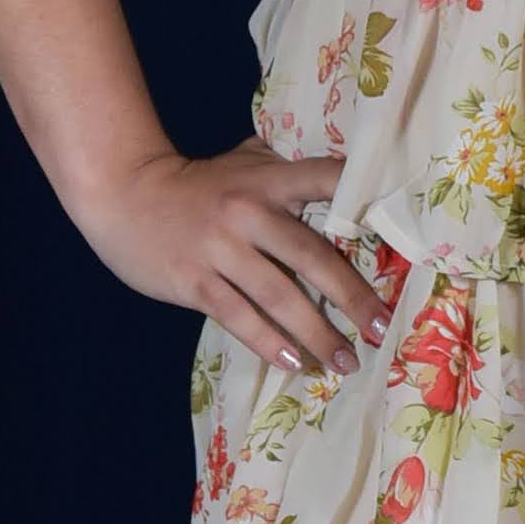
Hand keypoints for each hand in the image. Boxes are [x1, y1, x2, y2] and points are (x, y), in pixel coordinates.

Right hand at [81, 138, 395, 371]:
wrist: (124, 194)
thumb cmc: (194, 183)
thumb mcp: (240, 162)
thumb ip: (284, 169)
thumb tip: (343, 177)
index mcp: (268, 179)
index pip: (325, 182)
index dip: (362, 201)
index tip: (400, 235)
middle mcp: (249, 212)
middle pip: (311, 256)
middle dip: (352, 295)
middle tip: (382, 328)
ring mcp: (220, 248)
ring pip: (279, 295)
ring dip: (316, 333)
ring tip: (345, 362)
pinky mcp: (195, 280)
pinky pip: (239, 316)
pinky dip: (268, 341)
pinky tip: (293, 362)